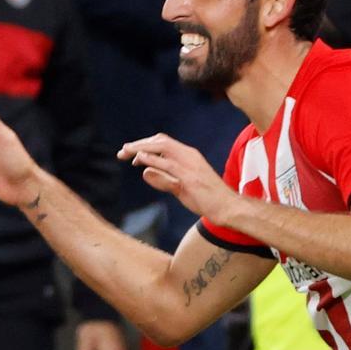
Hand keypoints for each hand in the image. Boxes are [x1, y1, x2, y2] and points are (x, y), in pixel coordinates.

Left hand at [117, 133, 235, 221]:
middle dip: (139, 144)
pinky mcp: (190, 178)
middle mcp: (189, 156)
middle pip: (160, 141)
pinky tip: (140, 161)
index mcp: (189, 155)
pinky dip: (152, 160)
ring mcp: (190, 166)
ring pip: (162, 148)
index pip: (163, 142)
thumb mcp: (180, 187)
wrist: (228, 208)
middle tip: (122, 152)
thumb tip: (144, 173)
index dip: (145, 145)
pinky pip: (168, 165)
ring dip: (142, 149)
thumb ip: (163, 179)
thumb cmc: (206, 199)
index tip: (129, 153)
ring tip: (126, 153)